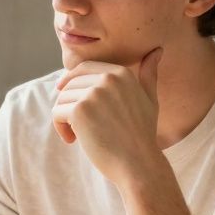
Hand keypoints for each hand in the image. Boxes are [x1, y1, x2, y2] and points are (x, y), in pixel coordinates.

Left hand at [52, 48, 162, 186]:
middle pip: (70, 84)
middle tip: (78, 128)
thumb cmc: (142, 136)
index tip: (66, 96)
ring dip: (64, 119)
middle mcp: (108, 78)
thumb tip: (157, 50)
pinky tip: (72, 141)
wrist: (139, 165)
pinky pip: (57, 113)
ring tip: (78, 136)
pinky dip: (60, 129)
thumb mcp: (149, 100)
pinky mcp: (80, 110)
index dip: (71, 82)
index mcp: (121, 73)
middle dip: (69, 105)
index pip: (83, 68)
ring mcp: (93, 93)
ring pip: (62, 99)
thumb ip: (148, 75)